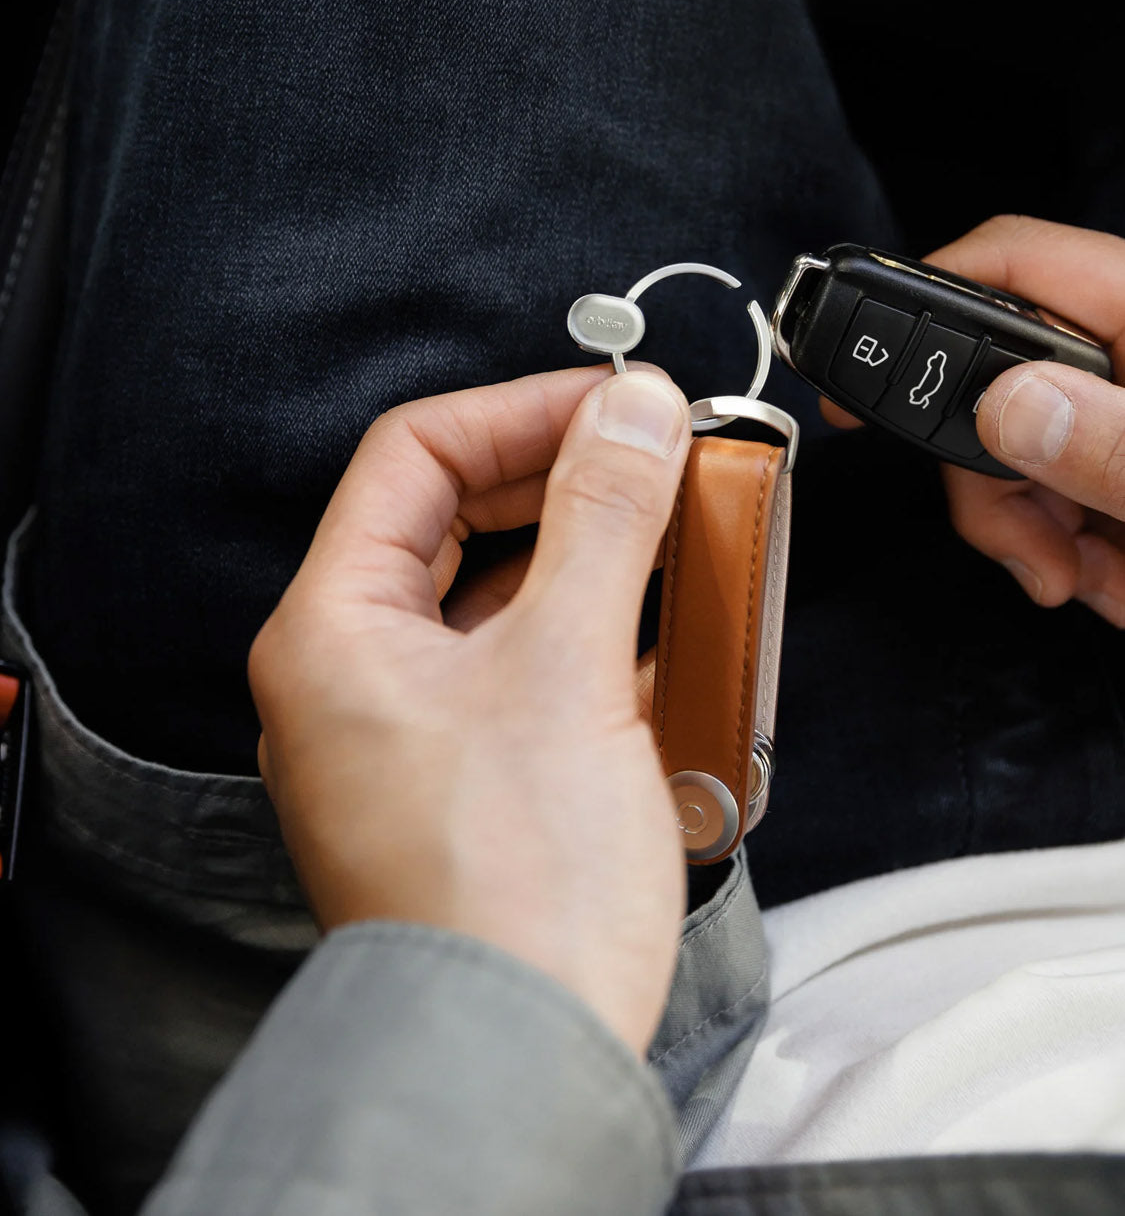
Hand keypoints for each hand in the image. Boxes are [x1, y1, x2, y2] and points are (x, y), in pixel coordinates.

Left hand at [249, 365, 692, 1055]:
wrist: (527, 1057)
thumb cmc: (513, 891)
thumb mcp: (568, 669)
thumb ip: (603, 520)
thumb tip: (633, 412)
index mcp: (334, 628)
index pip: (415, 457)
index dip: (522, 412)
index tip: (619, 404)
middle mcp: (355, 671)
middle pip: (460, 521)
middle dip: (568, 482)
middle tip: (661, 456)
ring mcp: (412, 728)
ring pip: (503, 595)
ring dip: (593, 558)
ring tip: (678, 531)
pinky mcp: (471, 775)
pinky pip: (530, 667)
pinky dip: (598, 637)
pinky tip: (668, 630)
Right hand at [926, 216, 1124, 625]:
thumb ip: (1118, 447)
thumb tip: (1009, 405)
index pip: (1012, 264)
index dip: (919, 307)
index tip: (863, 385)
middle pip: (1005, 378)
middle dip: (999, 477)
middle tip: (1033, 552)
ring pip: (1034, 449)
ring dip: (1049, 532)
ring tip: (1108, 585)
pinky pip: (1080, 493)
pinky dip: (1087, 548)